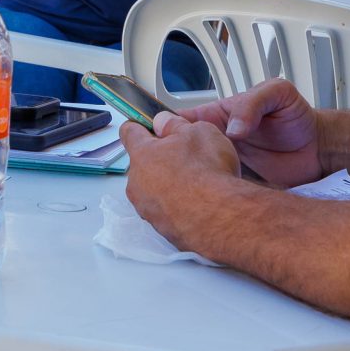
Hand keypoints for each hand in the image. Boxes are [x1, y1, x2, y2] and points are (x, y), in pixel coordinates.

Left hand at [121, 117, 240, 243]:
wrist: (220, 216)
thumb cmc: (208, 173)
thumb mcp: (199, 131)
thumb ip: (176, 125)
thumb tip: (164, 122)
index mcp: (142, 153)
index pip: (129, 132)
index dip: (140, 125)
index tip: (147, 125)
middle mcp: (137, 182)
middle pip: (142, 163)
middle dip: (160, 158)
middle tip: (185, 156)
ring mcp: (147, 208)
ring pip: (152, 189)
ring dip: (168, 185)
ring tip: (195, 184)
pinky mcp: (160, 227)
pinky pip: (165, 210)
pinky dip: (177, 206)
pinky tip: (198, 203)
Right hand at [162, 77, 325, 186]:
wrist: (319, 150)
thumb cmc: (297, 118)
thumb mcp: (278, 94)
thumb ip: (253, 103)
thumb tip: (233, 128)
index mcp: (219, 116)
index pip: (181, 120)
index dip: (163, 128)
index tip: (153, 138)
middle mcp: (217, 142)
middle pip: (180, 151)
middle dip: (168, 161)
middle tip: (166, 171)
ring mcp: (225, 165)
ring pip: (194, 175)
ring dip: (186, 182)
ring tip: (182, 189)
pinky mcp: (237, 186)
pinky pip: (216, 193)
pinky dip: (209, 198)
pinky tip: (206, 203)